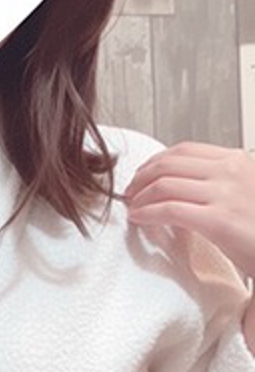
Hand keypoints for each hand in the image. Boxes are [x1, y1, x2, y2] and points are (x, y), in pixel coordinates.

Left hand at [124, 142, 254, 279]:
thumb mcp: (246, 192)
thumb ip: (219, 182)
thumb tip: (182, 183)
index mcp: (239, 161)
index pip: (184, 150)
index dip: (155, 161)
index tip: (142, 174)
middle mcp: (232, 172)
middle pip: (168, 164)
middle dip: (141, 177)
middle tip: (129, 192)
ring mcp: (226, 195)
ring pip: (164, 185)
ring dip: (139, 196)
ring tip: (132, 207)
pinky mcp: (219, 221)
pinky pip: (169, 210)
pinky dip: (147, 213)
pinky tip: (139, 219)